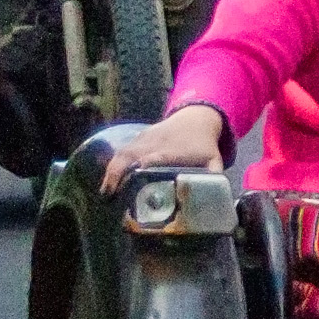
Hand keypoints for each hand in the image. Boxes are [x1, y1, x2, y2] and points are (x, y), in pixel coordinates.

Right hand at [102, 103, 229, 188]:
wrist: (196, 117)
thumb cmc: (204, 145)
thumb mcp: (213, 161)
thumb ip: (212, 179)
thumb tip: (213, 200)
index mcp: (171, 151)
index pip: (152, 159)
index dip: (140, 169)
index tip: (129, 186)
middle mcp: (154, 143)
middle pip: (130, 156)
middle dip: (117, 174)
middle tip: (109, 195)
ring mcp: (144, 138)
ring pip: (122, 153)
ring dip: (111, 171)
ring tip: (105, 192)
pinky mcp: (139, 137)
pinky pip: (122, 150)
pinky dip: (113, 164)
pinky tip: (109, 180)